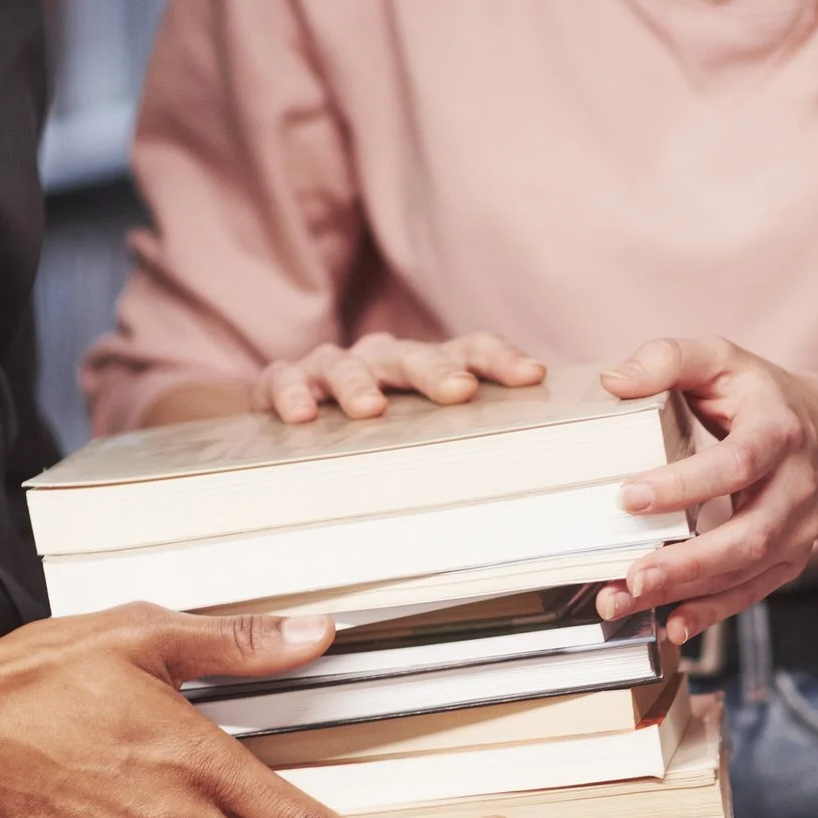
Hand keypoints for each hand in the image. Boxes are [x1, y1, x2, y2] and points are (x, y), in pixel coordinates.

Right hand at [255, 332, 546, 423]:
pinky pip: (286, 381)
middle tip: (458, 390)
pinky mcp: (287, 380)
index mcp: (423, 364)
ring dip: (358, 385)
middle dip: (436, 371)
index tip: (531, 377)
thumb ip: (462, 434)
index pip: (469, 349)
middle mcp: (382, 357)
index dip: (500, 360)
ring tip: (369, 409)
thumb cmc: (372, 421)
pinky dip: (292, 394)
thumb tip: (523, 467)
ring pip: (345, 365)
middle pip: (412, 356)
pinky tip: (302, 414)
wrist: (294, 406)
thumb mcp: (418, 424)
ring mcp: (333, 366)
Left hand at [598, 336, 817, 641]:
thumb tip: (615, 381)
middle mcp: (796, 488)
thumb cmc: (760, 398)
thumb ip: (669, 359)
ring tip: (628, 600)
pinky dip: (711, 612)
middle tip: (632, 575)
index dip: (685, 484)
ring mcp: (797, 530)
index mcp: (778, 432)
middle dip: (689, 561)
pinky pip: (751, 593)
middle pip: (748, 534)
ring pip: (746, 571)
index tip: (629, 497)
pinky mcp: (788, 559)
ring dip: (687, 593)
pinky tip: (671, 625)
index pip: (736, 463)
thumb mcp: (721, 361)